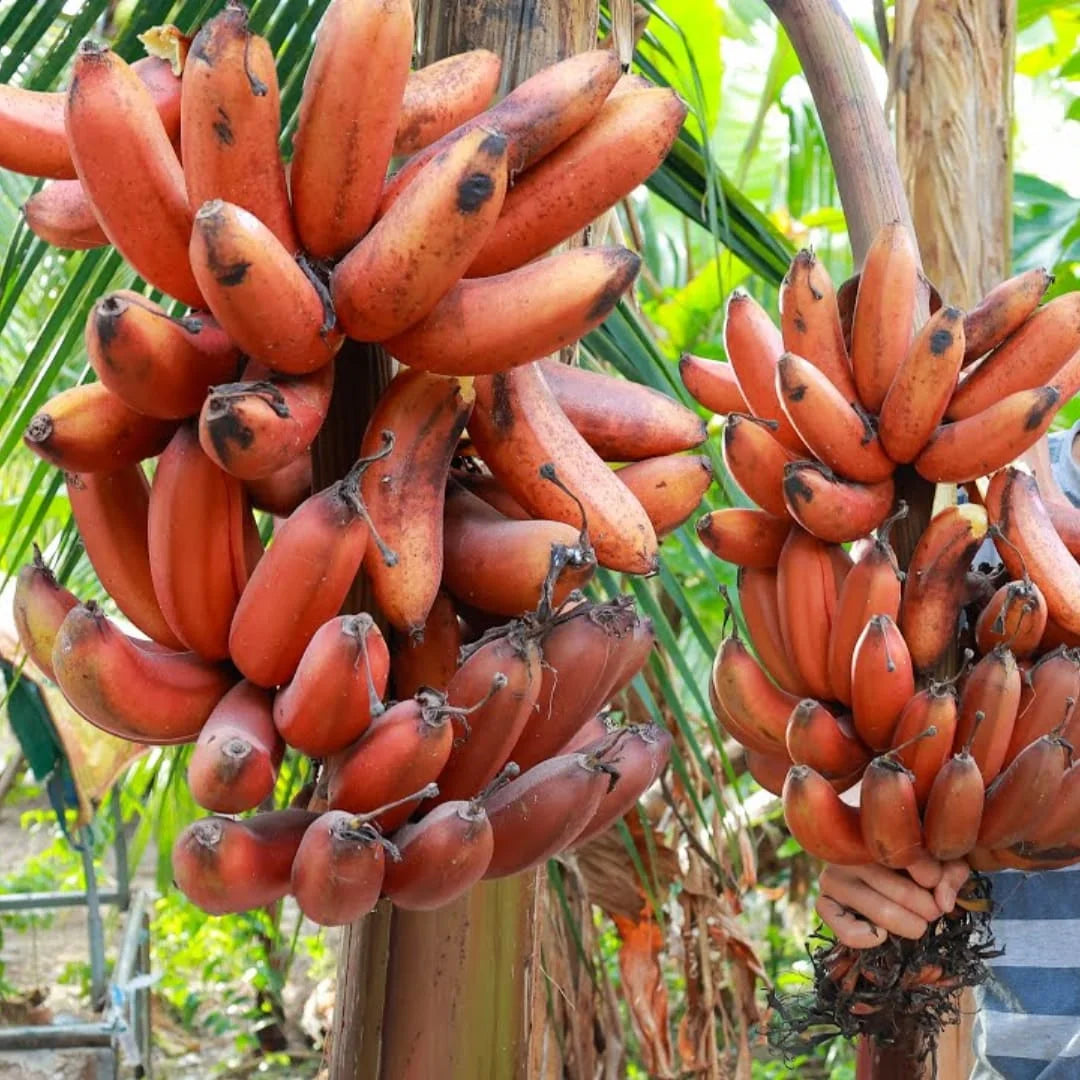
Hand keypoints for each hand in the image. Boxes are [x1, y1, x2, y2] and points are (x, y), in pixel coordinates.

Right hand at [814, 855, 970, 948]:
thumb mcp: (937, 856)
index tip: (938, 882)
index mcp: (875, 830)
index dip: (935, 877)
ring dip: (911, 926)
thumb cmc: (909, 857)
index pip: (912, 858)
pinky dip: (870, 938)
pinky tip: (883, 933)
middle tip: (934, 910)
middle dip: (928, 909)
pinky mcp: (824, 901)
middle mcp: (848, 850)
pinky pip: (847, 931)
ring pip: (881, 914)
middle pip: (902, 893)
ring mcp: (832, 875)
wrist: (871, 864)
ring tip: (919, 922)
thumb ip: (949, 874)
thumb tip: (943, 903)